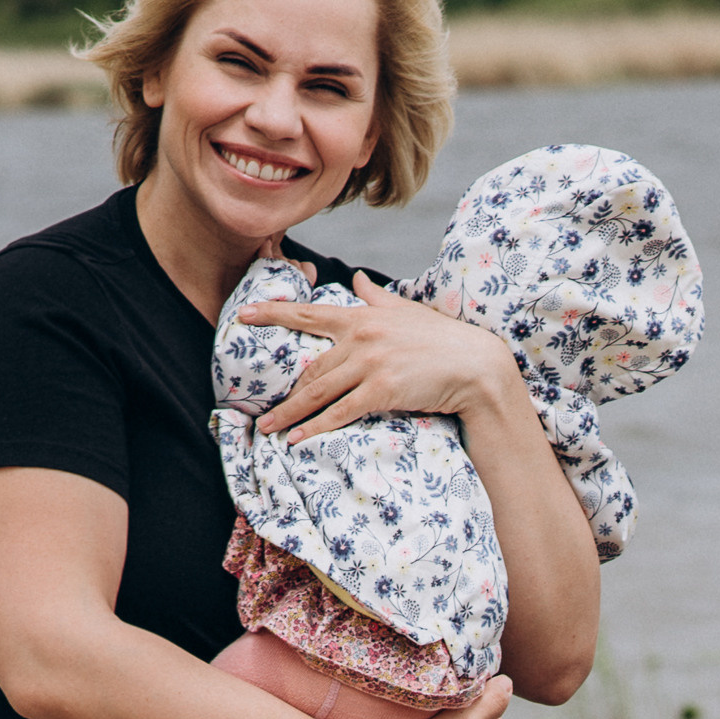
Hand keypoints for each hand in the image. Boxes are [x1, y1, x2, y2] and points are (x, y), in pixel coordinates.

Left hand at [240, 271, 524, 443]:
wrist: (476, 365)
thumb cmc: (443, 339)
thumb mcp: (406, 310)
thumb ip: (375, 297)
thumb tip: (357, 279)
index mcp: (361, 317)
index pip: (307, 313)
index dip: (272, 314)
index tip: (244, 316)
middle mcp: (360, 339)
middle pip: (310, 366)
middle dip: (282, 389)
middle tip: (257, 407)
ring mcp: (370, 365)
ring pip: (319, 391)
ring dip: (291, 413)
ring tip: (269, 429)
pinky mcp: (382, 391)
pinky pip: (341, 412)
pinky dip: (317, 427)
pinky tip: (299, 439)